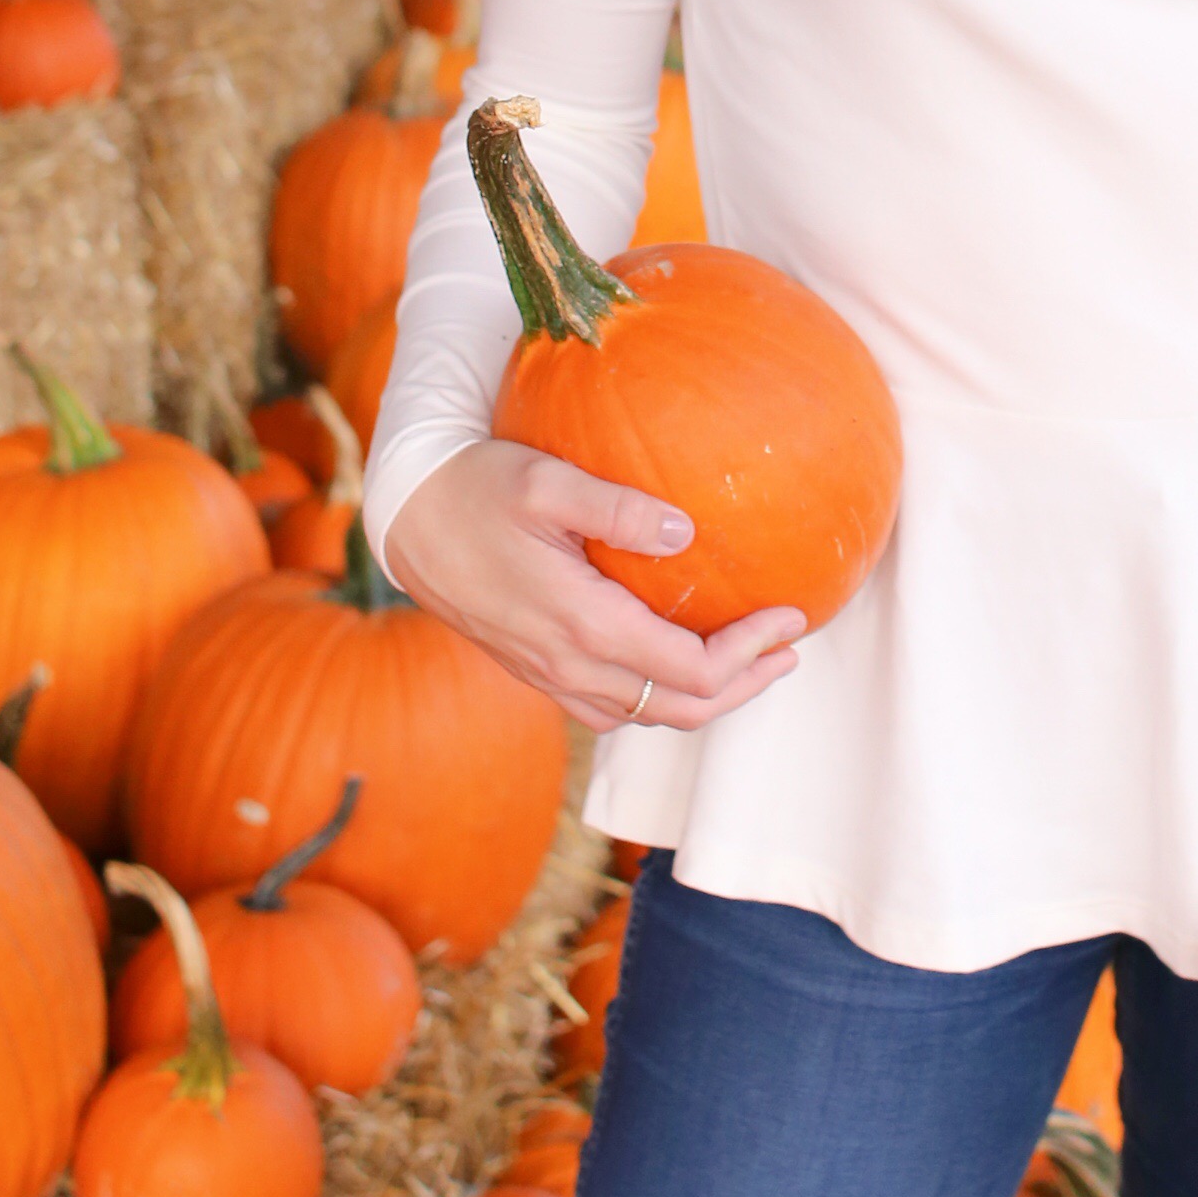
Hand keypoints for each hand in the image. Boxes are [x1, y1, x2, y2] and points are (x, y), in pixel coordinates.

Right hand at [381, 438, 804, 736]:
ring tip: (750, 662)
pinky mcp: (535, 670)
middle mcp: (567, 664)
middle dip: (743, 686)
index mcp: (581, 624)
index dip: (749, 652)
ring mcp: (548, 675)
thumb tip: (684, 532)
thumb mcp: (547, 481)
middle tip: (788, 651)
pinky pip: (609, 707)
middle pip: (677, 708)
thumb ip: (615, 507)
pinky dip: (658, 697)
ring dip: (704, 698)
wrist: (406, 519)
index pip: (688, 668)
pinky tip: (675, 664)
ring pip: (644, 715)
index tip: (791, 617)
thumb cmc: (477, 487)